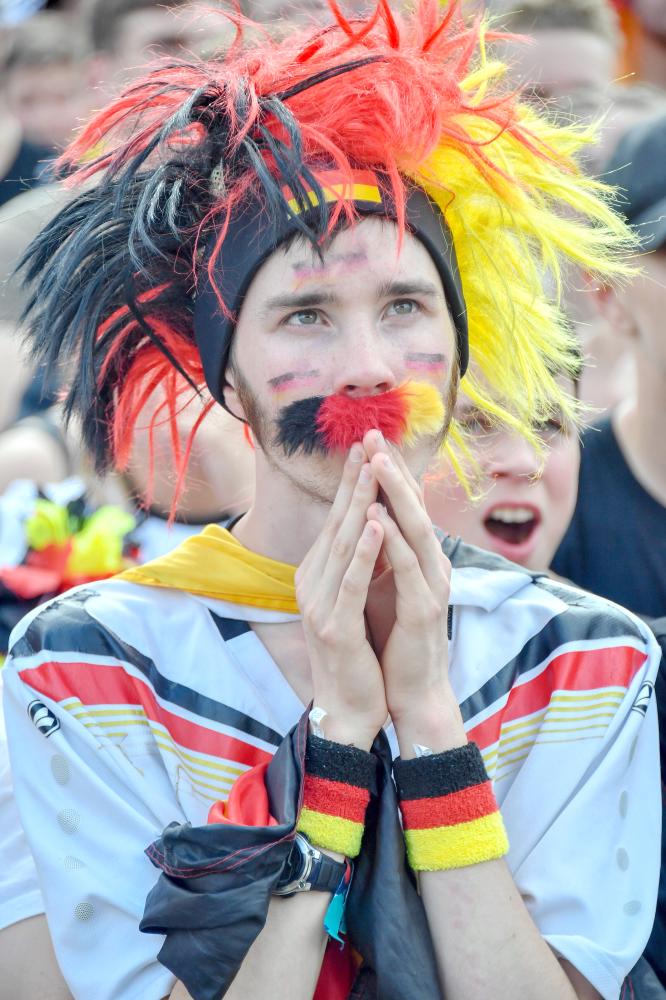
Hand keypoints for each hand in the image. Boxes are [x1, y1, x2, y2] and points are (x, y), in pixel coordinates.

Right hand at [295, 444, 387, 749]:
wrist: (350, 708)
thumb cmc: (356, 654)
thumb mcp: (352, 600)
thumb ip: (354, 565)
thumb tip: (368, 523)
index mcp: (315, 576)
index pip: (336, 522)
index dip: (350, 484)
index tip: (365, 448)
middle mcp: (310, 584)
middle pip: (336, 524)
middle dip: (354, 482)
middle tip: (366, 442)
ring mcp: (318, 605)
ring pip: (342, 546)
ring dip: (359, 505)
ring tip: (372, 470)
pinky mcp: (334, 627)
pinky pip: (351, 581)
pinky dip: (363, 550)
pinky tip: (375, 524)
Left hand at [363, 432, 465, 755]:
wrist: (413, 691)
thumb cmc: (397, 637)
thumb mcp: (388, 585)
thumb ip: (385, 552)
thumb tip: (369, 517)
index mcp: (421, 557)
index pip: (405, 505)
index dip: (389, 470)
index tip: (369, 438)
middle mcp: (432, 564)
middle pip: (413, 507)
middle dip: (392, 469)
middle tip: (374, 434)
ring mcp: (432, 585)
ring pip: (415, 529)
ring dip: (396, 494)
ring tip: (377, 462)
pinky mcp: (424, 609)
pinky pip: (408, 568)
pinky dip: (394, 542)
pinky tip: (380, 519)